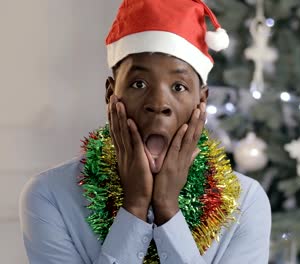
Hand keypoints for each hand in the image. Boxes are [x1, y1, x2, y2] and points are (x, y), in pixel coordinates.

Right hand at [108, 95, 152, 220]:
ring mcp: (128, 155)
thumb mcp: (137, 165)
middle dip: (114, 112)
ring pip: (122, 132)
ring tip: (117, 102)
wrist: (138, 200)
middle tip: (112, 97)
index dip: (114, 117)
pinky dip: (131, 131)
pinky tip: (130, 121)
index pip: (117, 131)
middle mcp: (123, 152)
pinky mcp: (136, 160)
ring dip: (120, 117)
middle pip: (116, 128)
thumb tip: (138, 145)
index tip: (113, 105)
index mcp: (123, 153)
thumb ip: (137, 153)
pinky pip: (133, 143)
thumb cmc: (139, 184)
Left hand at [152, 103, 206, 224]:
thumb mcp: (181, 170)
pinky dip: (180, 137)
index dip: (199, 122)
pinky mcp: (172, 165)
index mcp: (187, 157)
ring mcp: (180, 160)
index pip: (195, 136)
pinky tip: (184, 127)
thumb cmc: (170, 186)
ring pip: (189, 139)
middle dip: (200, 118)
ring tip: (198, 109)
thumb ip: (190, 158)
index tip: (202, 109)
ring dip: (194, 124)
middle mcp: (186, 157)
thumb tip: (198, 149)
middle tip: (203, 103)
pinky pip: (177, 148)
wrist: (165, 201)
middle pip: (195, 134)